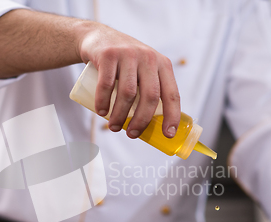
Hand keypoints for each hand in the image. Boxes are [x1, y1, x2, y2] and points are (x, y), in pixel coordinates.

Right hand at [78, 23, 180, 138]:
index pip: (172, 94)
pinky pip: (107, 84)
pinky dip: (103, 102)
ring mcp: (128, 54)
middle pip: (150, 96)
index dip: (172, 116)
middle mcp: (148, 57)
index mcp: (162, 65)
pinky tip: (101, 112)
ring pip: (128, 93)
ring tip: (113, 127)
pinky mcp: (108, 54)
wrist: (98, 37)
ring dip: (120, 115)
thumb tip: (154, 126)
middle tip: (132, 135)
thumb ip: (151, 89)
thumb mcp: (144, 69)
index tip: (168, 134)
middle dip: (141, 120)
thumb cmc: (124, 63)